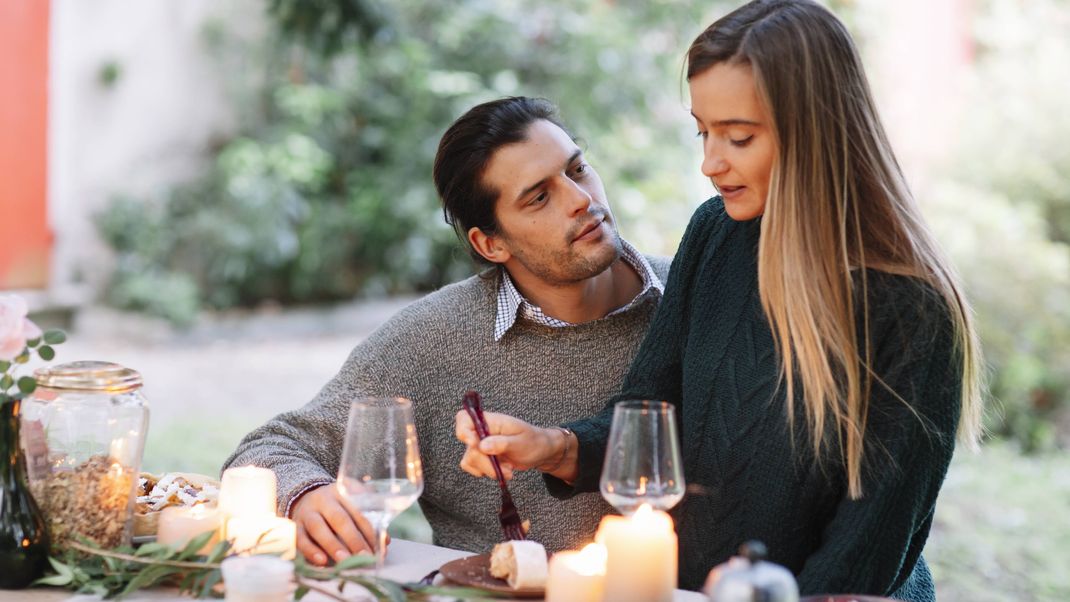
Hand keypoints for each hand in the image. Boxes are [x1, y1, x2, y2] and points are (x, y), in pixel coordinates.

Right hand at [290, 482, 387, 565]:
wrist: (305, 497)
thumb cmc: (336, 505)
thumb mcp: (352, 501)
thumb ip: (369, 518)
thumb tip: (385, 541)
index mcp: (341, 490)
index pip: (358, 509)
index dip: (369, 529)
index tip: (380, 546)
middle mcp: (323, 499)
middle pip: (339, 518)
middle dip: (353, 539)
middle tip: (365, 556)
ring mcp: (307, 512)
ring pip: (318, 528)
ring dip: (333, 546)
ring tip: (345, 561)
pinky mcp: (295, 525)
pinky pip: (300, 539)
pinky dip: (310, 551)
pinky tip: (321, 562)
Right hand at [455, 410, 575, 480]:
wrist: (540, 452)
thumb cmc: (533, 441)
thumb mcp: (522, 442)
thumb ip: (502, 443)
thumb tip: (482, 446)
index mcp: (492, 421)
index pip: (464, 418)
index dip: (463, 431)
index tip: (475, 445)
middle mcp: (482, 431)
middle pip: (469, 447)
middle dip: (485, 462)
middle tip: (506, 469)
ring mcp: (480, 444)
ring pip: (469, 459)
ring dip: (488, 470)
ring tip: (508, 470)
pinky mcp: (482, 457)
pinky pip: (472, 466)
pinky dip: (485, 472)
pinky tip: (501, 471)